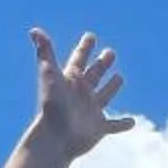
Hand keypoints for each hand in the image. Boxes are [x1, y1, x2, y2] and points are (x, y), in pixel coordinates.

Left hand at [32, 28, 135, 158]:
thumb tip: (35, 30)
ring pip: (104, 96)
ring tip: (120, 78)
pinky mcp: (99, 128)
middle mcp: (81, 93)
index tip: (90, 36)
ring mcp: (91, 110)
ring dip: (112, 87)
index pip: (79, 58)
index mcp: (71, 79)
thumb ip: (45, 51)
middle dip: (102, 63)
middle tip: (110, 52)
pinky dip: (122, 125)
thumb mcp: (49, 74)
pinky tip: (132, 123)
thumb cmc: (52, 105)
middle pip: (94, 74)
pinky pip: (114, 126)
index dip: (85, 47)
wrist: (55, 138)